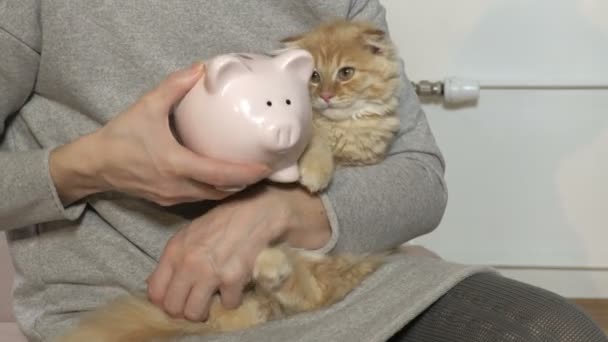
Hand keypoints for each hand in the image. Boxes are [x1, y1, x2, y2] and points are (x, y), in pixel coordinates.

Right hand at [50, 63, 269, 205]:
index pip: (220, 174)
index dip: (246, 173)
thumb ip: (174, 86)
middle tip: (263, 170)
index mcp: (177, 165)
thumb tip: (200, 68)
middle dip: (245, 183)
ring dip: (230, 189)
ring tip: (248, 175)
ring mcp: (173, 197)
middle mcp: (179, 186)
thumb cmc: (120, 137)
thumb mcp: (147, 106)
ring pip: (211, 197)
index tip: (265, 168)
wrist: (94, 165)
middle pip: (222, 191)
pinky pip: (198, 198)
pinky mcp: (166, 201)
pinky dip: (214, 190)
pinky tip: (220, 178)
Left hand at [146, 184, 330, 320]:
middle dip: (185, 310)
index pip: (155, 292)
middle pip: (173, 308)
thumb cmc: (223, 221)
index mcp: (174, 251)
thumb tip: (164, 284)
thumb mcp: (189, 234)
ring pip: (195, 313)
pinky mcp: (233, 279)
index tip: (179, 299)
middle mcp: (188, 264)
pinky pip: (228, 304)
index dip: (165, 301)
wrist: (255, 211)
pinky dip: (233, 299)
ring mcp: (210, 273)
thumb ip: (175, 259)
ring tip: (214, 299)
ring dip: (206, 311)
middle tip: (197, 303)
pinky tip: (235, 286)